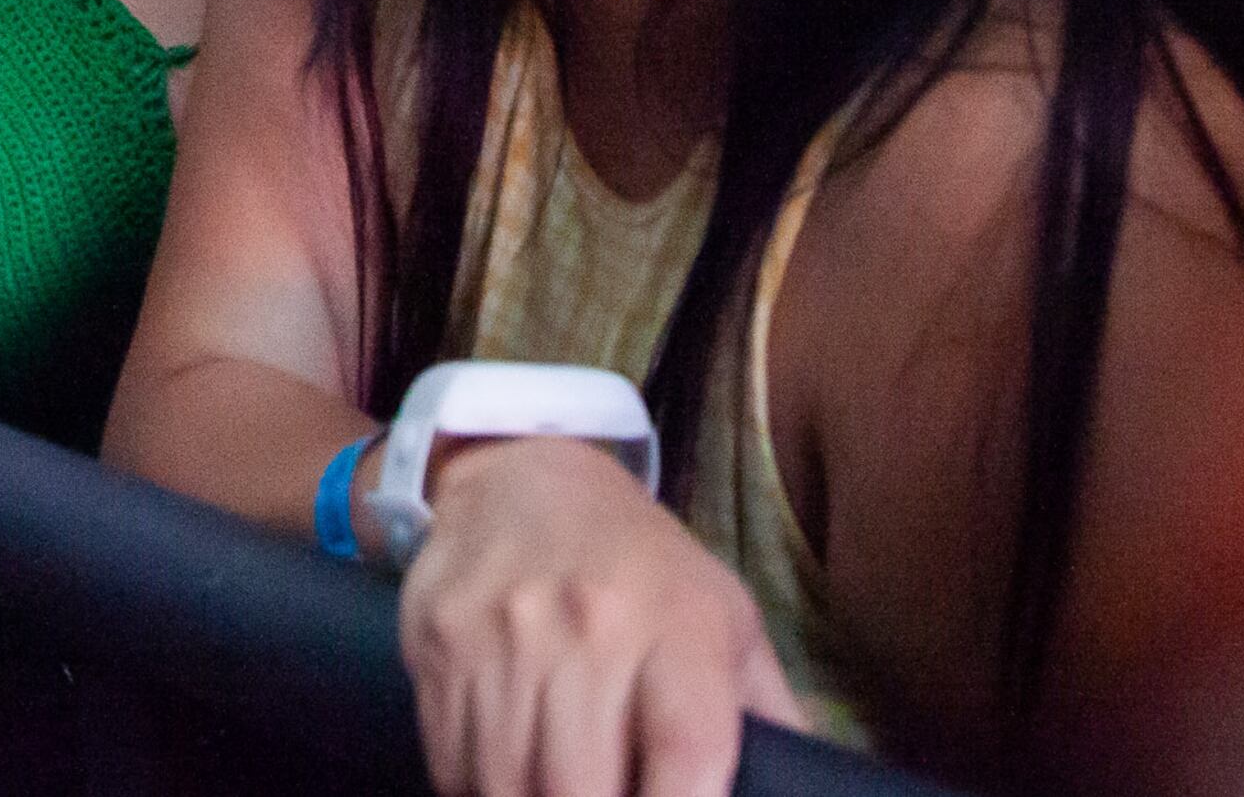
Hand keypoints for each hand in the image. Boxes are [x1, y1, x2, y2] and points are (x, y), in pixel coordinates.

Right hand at [401, 437, 801, 796]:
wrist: (525, 478)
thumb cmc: (645, 572)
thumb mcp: (727, 620)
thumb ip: (768, 716)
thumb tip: (803, 789)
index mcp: (680, 628)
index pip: (688, 752)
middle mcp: (590, 630)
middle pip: (585, 791)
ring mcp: (504, 641)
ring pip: (508, 790)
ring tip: (560, 791)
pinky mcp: (441, 650)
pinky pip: (453, 766)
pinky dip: (479, 791)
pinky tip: (510, 781)